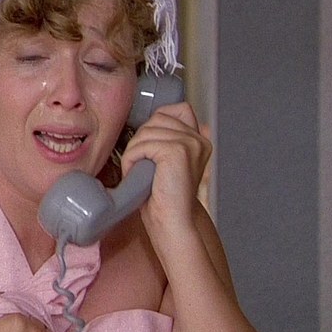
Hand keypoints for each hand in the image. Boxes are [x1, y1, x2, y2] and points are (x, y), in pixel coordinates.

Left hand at [121, 102, 211, 238]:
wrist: (173, 222)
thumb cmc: (164, 196)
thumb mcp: (165, 161)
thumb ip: (163, 139)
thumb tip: (141, 123)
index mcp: (199, 140)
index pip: (177, 109)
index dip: (158, 121)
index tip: (149, 145)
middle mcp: (198, 139)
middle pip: (157, 118)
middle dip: (141, 139)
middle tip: (140, 164)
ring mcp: (190, 143)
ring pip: (146, 131)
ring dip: (134, 152)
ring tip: (138, 172)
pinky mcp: (177, 150)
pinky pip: (142, 145)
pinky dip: (132, 160)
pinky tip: (137, 175)